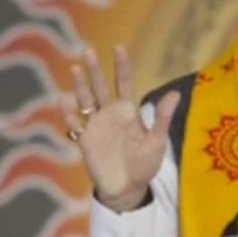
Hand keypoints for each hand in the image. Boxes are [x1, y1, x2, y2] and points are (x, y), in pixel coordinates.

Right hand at [57, 46, 179, 211]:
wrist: (127, 189)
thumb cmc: (145, 165)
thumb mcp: (157, 141)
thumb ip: (163, 118)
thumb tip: (176, 93)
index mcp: (127, 112)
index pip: (123, 83)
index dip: (121, 66)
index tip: (118, 47)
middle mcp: (109, 114)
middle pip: (100, 87)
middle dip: (95, 69)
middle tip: (88, 50)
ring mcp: (96, 126)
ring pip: (85, 100)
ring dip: (79, 85)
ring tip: (74, 67)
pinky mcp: (85, 140)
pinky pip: (75, 124)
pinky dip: (68, 113)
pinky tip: (61, 100)